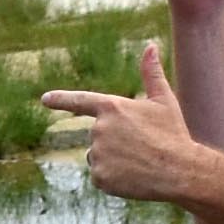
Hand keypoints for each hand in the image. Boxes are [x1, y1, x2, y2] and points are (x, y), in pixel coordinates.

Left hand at [44, 46, 223, 208]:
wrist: (179, 171)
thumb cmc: (173, 133)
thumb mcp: (164, 100)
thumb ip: (152, 73)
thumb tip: (150, 46)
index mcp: (112, 107)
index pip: (80, 101)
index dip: (61, 99)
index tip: (44, 99)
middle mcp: (99, 129)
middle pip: (98, 136)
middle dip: (116, 141)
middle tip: (142, 146)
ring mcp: (97, 153)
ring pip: (99, 156)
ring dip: (114, 159)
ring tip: (138, 161)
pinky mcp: (98, 176)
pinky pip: (100, 175)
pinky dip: (114, 178)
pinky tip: (132, 176)